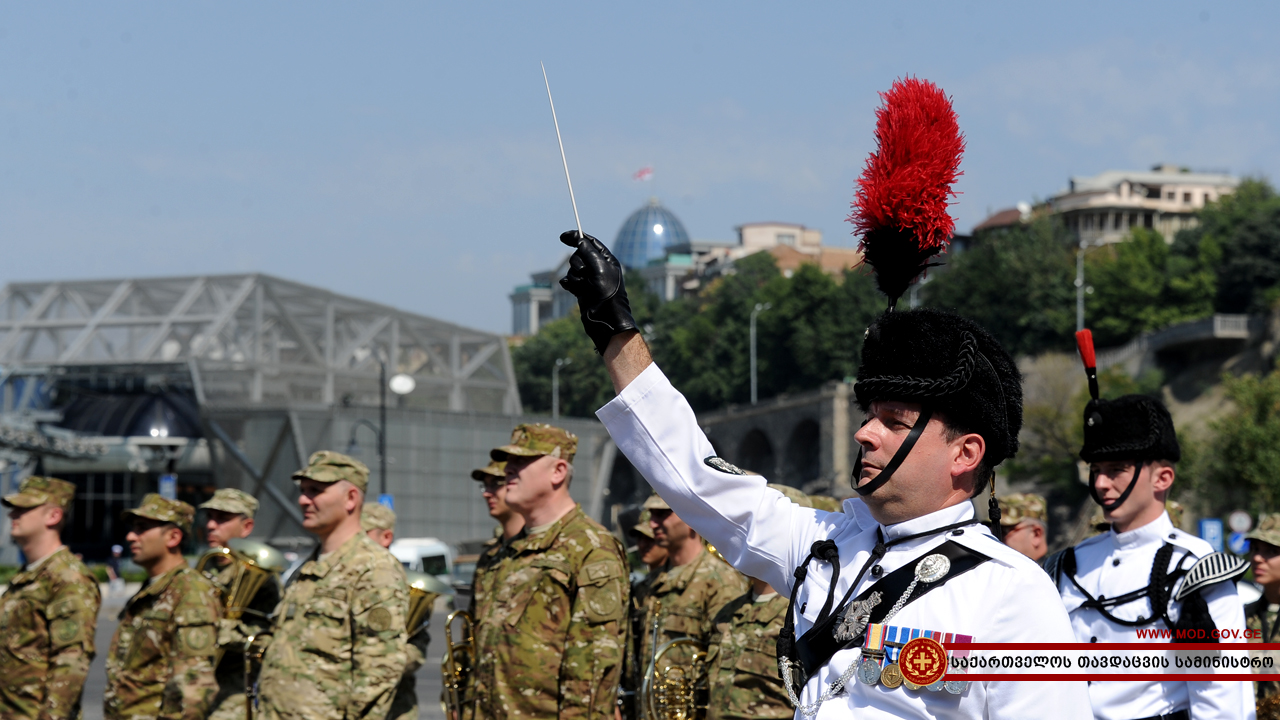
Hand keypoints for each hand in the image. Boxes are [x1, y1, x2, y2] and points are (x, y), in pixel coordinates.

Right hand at [559, 230, 636, 352]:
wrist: (604, 319)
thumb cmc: (607, 293)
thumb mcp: (600, 268)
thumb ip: (588, 252)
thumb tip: (579, 240)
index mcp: (607, 260)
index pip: (591, 243)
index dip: (577, 237)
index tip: (563, 236)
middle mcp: (598, 267)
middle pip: (578, 255)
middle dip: (578, 263)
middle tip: (585, 273)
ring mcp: (589, 279)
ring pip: (572, 268)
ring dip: (575, 276)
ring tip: (584, 286)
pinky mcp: (581, 289)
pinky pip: (569, 280)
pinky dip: (569, 284)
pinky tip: (571, 289)